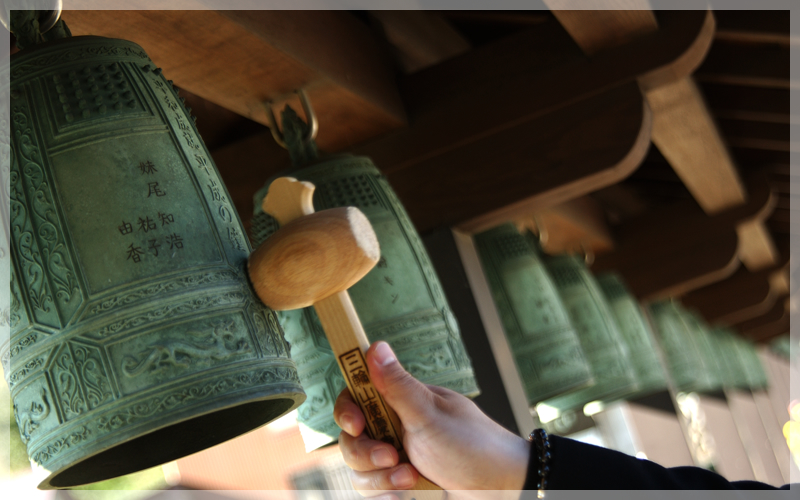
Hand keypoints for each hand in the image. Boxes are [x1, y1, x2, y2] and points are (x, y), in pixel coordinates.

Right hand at [333, 341, 529, 494]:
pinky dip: (385, 494)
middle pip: (351, 438)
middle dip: (365, 453)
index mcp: (402, 402)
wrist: (501, 491)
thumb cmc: (473, 447)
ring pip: (359, 469)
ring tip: (411, 480)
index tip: (356, 424)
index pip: (357, 397)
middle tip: (392, 457)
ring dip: (380, 479)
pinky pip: (373, 491)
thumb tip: (375, 346)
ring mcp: (397, 458)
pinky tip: (405, 496)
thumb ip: (398, 386)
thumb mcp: (431, 416)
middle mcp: (395, 428)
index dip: (347, 411)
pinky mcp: (400, 484)